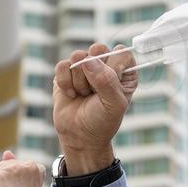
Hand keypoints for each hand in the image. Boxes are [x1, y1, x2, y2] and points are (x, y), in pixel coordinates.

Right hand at [52, 43, 137, 173]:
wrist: (80, 137)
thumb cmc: (102, 122)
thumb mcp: (113, 104)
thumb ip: (106, 80)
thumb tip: (88, 60)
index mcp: (125, 71)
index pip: (121, 52)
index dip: (114, 68)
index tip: (110, 87)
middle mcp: (106, 65)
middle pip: (98, 48)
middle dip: (94, 73)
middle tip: (95, 92)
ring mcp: (85, 67)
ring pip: (78, 56)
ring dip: (80, 81)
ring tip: (84, 95)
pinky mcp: (66, 72)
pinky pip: (62, 66)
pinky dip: (65, 82)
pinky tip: (71, 95)